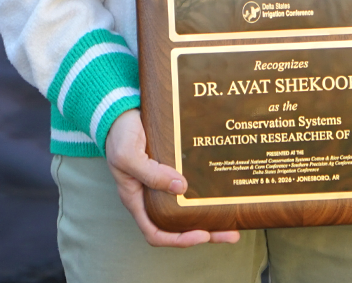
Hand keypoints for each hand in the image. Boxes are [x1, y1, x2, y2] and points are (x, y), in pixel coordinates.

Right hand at [104, 109, 242, 246]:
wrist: (121, 111)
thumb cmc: (118, 135)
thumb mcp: (128, 155)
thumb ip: (151, 173)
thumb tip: (180, 187)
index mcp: (137, 200)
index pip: (156, 232)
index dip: (178, 239)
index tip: (201, 235)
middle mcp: (151, 197)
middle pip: (178, 226)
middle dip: (205, 232)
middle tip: (230, 233)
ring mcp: (163, 184)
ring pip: (187, 210)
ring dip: (209, 216)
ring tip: (233, 218)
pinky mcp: (173, 170)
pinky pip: (191, 188)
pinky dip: (205, 194)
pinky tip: (221, 192)